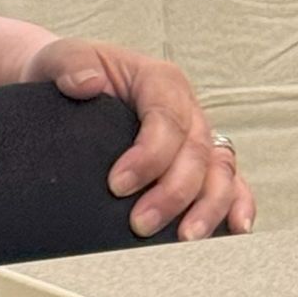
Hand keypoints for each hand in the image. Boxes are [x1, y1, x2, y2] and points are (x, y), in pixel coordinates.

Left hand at [28, 36, 253, 238]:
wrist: (67, 88)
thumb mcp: (60, 57)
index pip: (167, 120)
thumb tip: (87, 83)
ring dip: (208, 207)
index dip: (149, 156)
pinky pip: (231, 184)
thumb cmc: (70, 75)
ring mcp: (197, 137)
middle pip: (197, 152)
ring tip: (185, 239)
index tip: (117, 185)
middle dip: (173, 193)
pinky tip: (234, 231)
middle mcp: (186, 109)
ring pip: (221, 171)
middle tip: (141, 224)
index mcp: (160, 80)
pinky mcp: (200, 163)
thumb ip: (70, 64)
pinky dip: (236, 206)